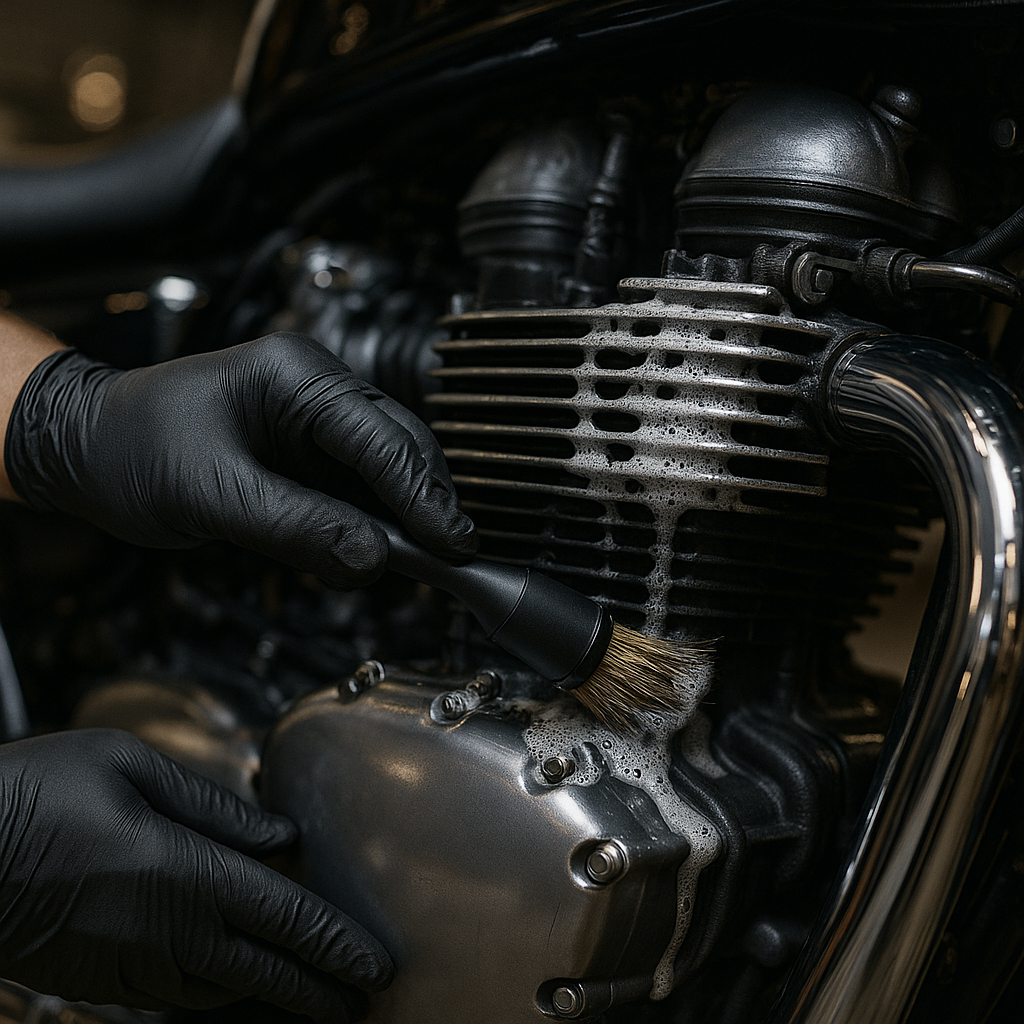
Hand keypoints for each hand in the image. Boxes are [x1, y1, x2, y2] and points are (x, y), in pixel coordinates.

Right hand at [0, 729, 391, 1019]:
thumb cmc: (37, 795)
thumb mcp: (132, 767)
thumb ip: (214, 805)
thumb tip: (277, 833)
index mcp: (189, 875)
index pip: (288, 918)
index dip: (338, 945)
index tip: (375, 967)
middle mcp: (169, 932)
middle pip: (267, 970)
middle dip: (320, 987)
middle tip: (361, 998)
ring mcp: (132, 967)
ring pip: (223, 988)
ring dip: (272, 989)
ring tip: (308, 988)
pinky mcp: (99, 982)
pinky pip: (176, 994)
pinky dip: (217, 987)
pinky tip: (229, 977)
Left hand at [3, 331, 476, 587]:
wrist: (88, 450)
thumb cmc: (132, 447)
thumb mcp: (212, 492)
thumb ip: (297, 526)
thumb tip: (371, 558)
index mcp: (296, 374)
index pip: (380, 436)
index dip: (422, 494)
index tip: (452, 541)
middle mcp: (315, 391)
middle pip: (399, 446)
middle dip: (425, 502)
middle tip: (450, 554)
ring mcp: (314, 424)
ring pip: (385, 473)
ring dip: (401, 517)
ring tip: (418, 561)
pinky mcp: (307, 459)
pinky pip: (356, 492)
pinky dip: (371, 524)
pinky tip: (376, 552)